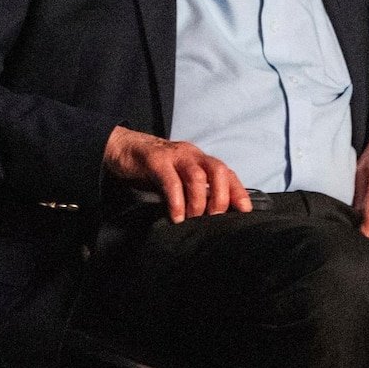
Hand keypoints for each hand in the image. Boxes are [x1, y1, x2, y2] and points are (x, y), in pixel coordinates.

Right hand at [102, 126, 251, 223]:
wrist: (122, 148)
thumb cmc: (153, 168)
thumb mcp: (178, 178)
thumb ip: (193, 191)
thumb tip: (210, 216)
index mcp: (200, 160)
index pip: (226, 172)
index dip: (238, 191)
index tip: (245, 210)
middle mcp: (191, 155)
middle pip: (217, 170)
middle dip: (222, 196)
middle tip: (215, 217)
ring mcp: (174, 156)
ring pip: (197, 175)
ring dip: (199, 201)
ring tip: (194, 219)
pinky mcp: (155, 160)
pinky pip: (170, 180)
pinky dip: (177, 200)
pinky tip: (176, 216)